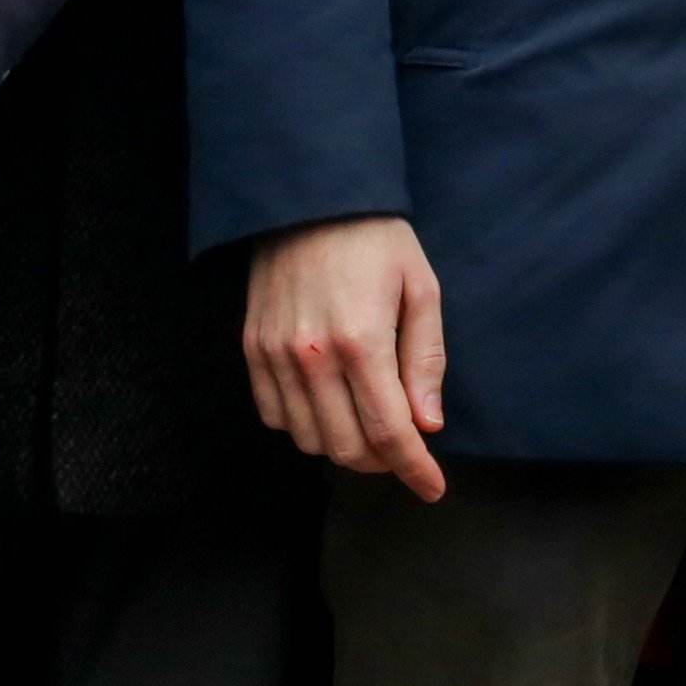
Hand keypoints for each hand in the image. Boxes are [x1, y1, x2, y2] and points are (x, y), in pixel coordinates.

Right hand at [243, 216, 450, 499]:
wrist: (310, 197)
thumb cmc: (376, 240)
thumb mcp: (421, 289)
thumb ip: (425, 360)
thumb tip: (427, 424)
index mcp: (362, 341)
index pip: (390, 432)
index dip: (414, 469)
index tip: (432, 488)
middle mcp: (312, 356)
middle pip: (346, 447)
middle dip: (382, 461)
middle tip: (403, 447)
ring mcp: (276, 355)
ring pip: (309, 439)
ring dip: (343, 445)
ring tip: (367, 423)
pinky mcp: (253, 348)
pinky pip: (274, 416)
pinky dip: (304, 426)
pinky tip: (328, 405)